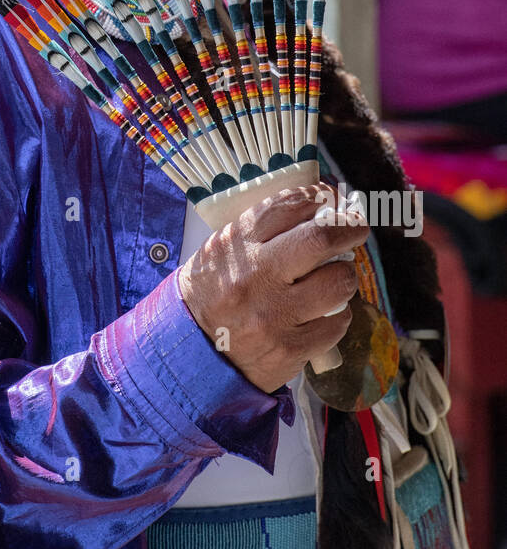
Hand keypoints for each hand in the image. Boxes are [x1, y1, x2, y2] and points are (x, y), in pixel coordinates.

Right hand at [178, 182, 366, 394]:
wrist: (192, 352)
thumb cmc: (212, 293)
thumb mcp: (223, 250)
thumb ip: (265, 230)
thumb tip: (319, 206)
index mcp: (237, 244)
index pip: (290, 206)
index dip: (321, 196)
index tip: (334, 198)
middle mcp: (257, 276)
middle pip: (321, 239)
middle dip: (350, 227)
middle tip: (357, 226)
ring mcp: (275, 315)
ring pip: (338, 282)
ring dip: (344, 275)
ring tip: (333, 277)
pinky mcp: (290, 349)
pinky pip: (336, 323)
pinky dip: (336, 314)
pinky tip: (321, 313)